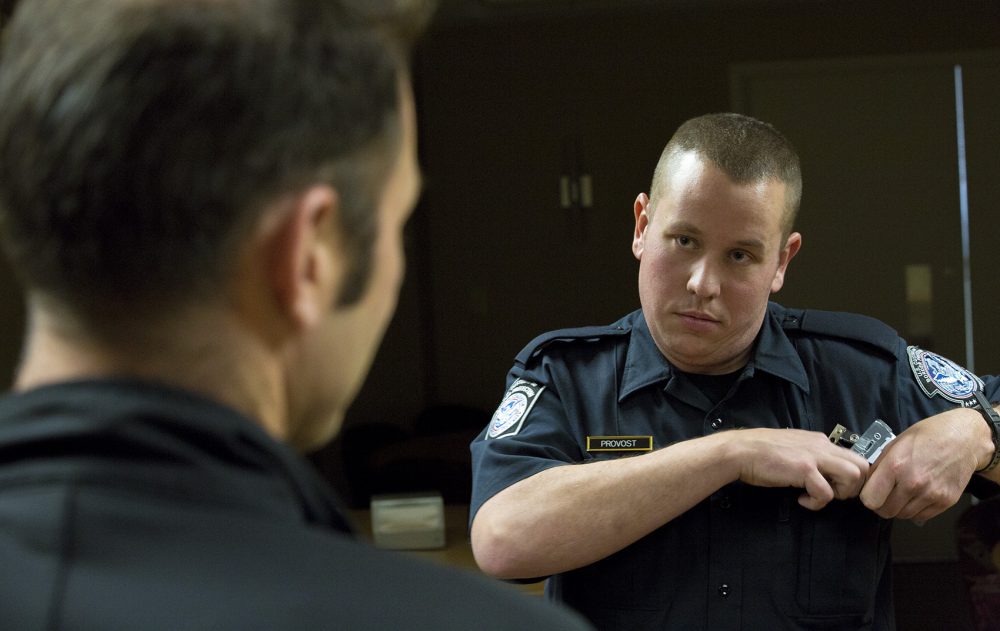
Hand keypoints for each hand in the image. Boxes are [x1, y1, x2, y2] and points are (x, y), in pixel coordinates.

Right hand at [733, 428, 869, 510]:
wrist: (739, 451)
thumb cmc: (760, 453)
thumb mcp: (793, 447)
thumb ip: (810, 455)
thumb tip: (821, 471)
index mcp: (820, 440)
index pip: (853, 457)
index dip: (849, 477)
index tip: (832, 487)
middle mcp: (822, 445)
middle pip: (862, 466)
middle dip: (853, 487)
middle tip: (831, 494)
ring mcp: (814, 456)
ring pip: (854, 476)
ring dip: (840, 493)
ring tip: (818, 496)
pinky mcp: (804, 469)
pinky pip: (826, 493)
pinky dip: (817, 502)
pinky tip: (801, 500)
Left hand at [860, 408, 986, 521]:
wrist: (963, 439)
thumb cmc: (928, 436)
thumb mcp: (895, 443)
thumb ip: (880, 465)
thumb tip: (867, 484)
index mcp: (896, 466)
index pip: (870, 499)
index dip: (868, 497)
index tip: (871, 492)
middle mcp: (913, 483)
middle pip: (885, 511)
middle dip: (881, 505)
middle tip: (885, 495)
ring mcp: (931, 494)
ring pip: (903, 516)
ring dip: (899, 508)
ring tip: (903, 492)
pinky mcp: (945, 502)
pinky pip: (921, 516)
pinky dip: (915, 510)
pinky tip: (917, 496)